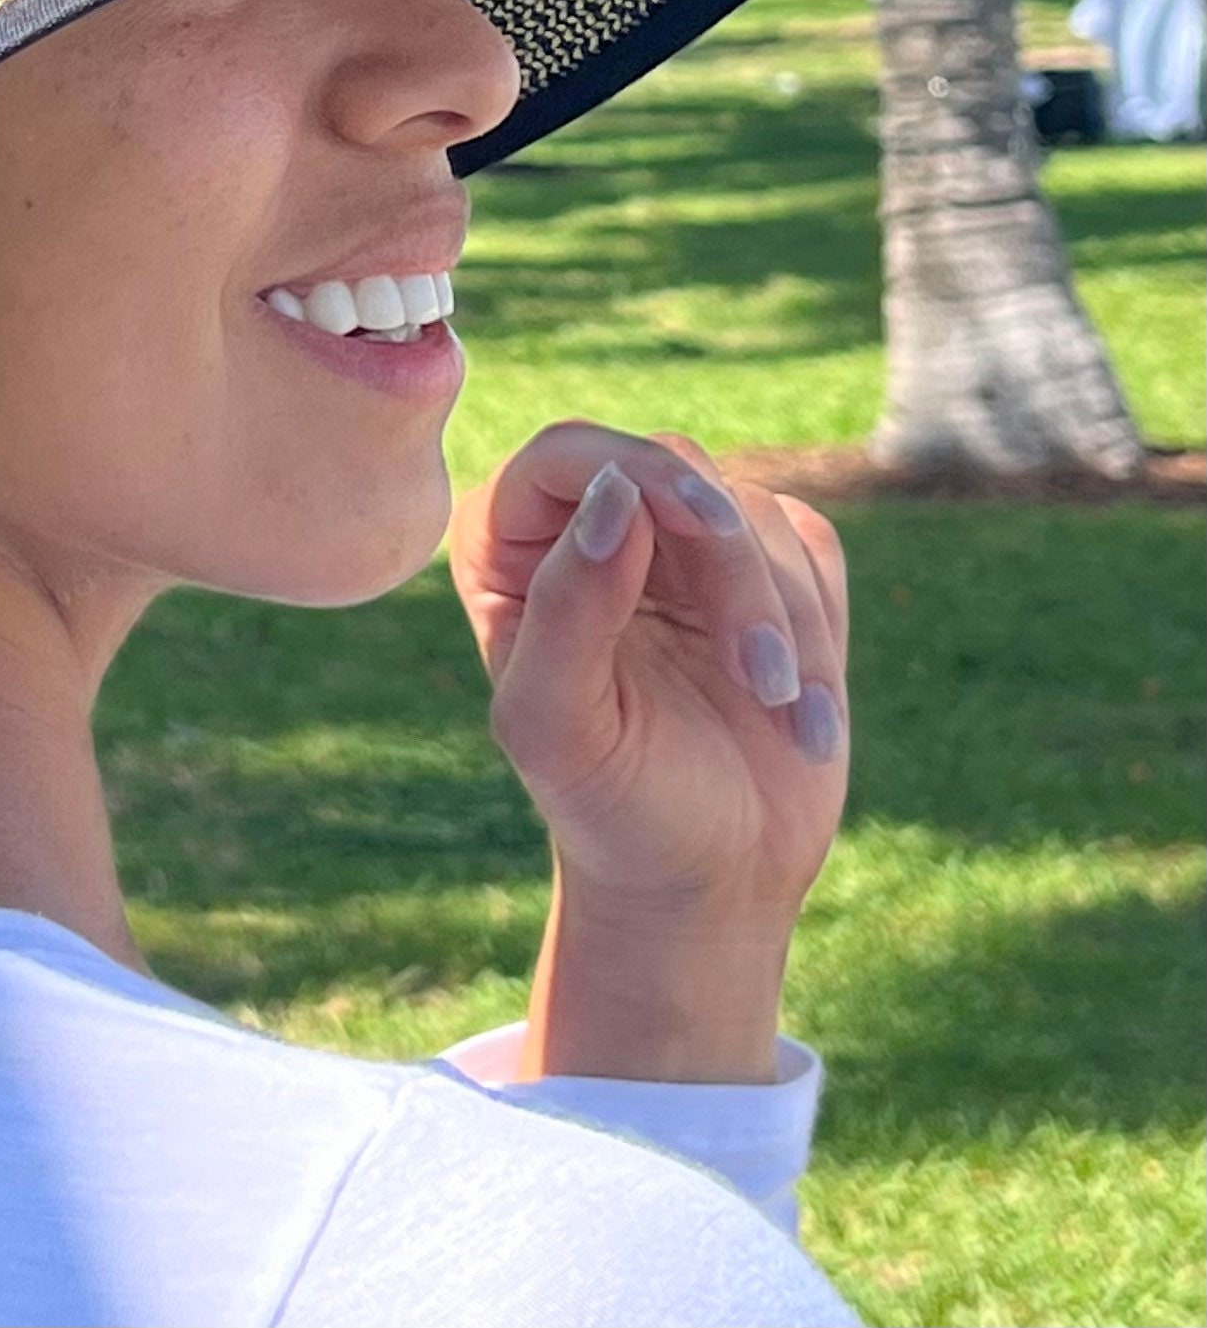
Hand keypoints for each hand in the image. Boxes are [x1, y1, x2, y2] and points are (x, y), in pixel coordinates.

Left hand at [446, 421, 849, 929]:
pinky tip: (805, 721)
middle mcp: (593, 528)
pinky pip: (811, 546)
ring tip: (783, 719)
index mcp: (511, 548)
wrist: (707, 879)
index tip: (705, 519)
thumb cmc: (611, 805)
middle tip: (760, 679)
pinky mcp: (766, 573)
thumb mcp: (561, 727)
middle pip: (675, 472)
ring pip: (753, 514)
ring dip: (783, 622)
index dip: (637, 468)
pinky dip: (820, 631)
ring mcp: (682, 548)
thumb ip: (568, 605)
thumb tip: (614, 493)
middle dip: (732, 572)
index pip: (568, 452)